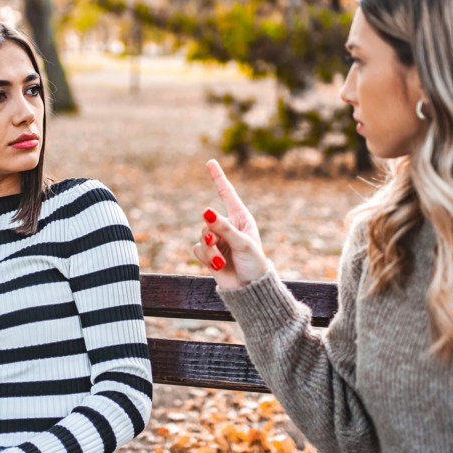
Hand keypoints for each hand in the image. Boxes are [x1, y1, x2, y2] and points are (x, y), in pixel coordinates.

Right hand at [193, 159, 270, 288]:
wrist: (250, 289)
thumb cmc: (254, 264)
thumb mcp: (242, 243)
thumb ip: (223, 227)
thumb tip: (205, 211)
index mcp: (241, 219)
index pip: (227, 194)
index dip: (218, 178)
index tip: (210, 162)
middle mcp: (228, 227)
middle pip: (208, 220)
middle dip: (211, 232)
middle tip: (217, 242)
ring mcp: (218, 241)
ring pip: (201, 236)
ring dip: (210, 249)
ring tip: (221, 261)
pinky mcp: (209, 255)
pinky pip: (198, 250)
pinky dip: (206, 258)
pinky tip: (218, 266)